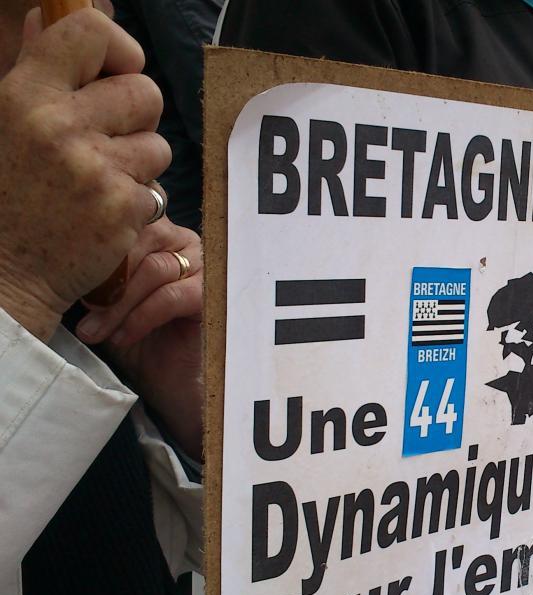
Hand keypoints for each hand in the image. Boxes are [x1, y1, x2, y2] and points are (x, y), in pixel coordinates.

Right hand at [0, 8, 168, 340]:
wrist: (3, 272)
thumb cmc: (2, 195)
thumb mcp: (2, 122)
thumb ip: (32, 70)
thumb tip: (46, 16)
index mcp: (26, 95)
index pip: (92, 32)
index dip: (118, 49)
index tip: (114, 70)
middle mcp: (62, 126)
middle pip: (145, 92)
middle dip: (137, 115)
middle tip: (110, 138)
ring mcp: (97, 169)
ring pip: (158, 145)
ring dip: (140, 164)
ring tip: (99, 181)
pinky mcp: (124, 209)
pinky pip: (156, 191)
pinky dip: (137, 204)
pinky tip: (102, 214)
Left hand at [76, 216, 202, 456]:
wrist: (170, 385)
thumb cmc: (137, 341)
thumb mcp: (105, 301)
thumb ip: (95, 273)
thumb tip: (58, 256)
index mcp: (158, 233)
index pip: (126, 218)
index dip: (97, 244)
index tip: (68, 275)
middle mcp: (184, 243)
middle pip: (141, 238)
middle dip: (106, 273)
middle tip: (80, 305)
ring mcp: (203, 268)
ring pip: (154, 269)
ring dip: (118, 303)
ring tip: (94, 331)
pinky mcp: (212, 298)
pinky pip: (171, 297)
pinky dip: (141, 317)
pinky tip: (122, 337)